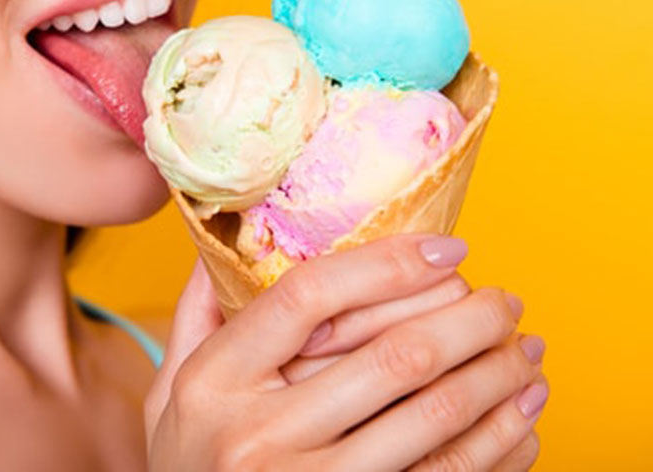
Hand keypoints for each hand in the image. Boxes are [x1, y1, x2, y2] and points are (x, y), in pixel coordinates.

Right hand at [145, 235, 546, 470]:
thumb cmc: (189, 464)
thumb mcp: (172, 392)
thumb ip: (196, 318)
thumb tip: (220, 246)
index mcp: (215, 383)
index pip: (306, 297)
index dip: (385, 263)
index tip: (445, 248)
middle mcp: (259, 436)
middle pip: (390, 356)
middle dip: (468, 318)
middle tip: (505, 299)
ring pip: (431, 417)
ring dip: (494, 376)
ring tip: (525, 351)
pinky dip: (497, 445)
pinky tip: (520, 416)